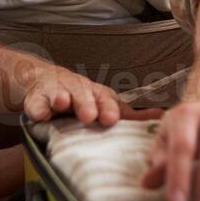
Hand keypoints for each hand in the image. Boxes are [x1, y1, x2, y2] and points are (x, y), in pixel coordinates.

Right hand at [21, 64, 162, 126]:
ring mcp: (55, 91)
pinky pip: (35, 104)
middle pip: (82, 94)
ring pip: (58, 94)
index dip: (108, 108)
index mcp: (96, 93)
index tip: (111, 119)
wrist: (43, 81)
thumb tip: (164, 117)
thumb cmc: (81, 97)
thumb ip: (132, 116)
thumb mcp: (105, 104)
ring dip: (59, 98)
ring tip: (61, 103)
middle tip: (88, 116)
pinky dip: (36, 108)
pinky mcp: (35, 98)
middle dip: (85, 104)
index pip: (105, 99)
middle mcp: (78, 89)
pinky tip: (39, 114)